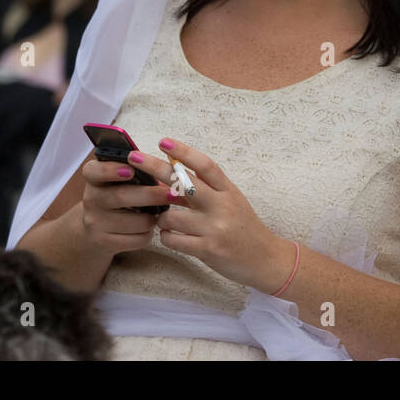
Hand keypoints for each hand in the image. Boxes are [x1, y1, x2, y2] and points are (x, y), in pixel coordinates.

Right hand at [78, 156, 162, 252]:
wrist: (96, 229)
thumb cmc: (118, 198)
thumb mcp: (120, 182)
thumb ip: (138, 174)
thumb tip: (169, 174)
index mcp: (95, 178)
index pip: (94, 170)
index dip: (111, 170)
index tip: (131, 170)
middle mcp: (90, 199)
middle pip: (121, 196)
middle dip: (150, 195)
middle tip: (172, 194)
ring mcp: (94, 222)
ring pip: (133, 221)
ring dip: (152, 218)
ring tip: (159, 214)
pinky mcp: (102, 241)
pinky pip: (135, 239)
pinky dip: (148, 234)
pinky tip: (148, 229)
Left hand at [132, 138, 295, 293]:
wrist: (265, 258)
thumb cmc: (243, 227)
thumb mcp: (230, 202)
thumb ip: (205, 190)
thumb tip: (172, 174)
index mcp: (228, 191)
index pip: (205, 165)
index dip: (184, 152)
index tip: (163, 141)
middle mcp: (222, 206)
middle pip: (184, 182)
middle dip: (155, 168)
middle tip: (134, 158)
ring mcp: (214, 228)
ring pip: (171, 216)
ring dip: (161, 218)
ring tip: (166, 221)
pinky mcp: (207, 249)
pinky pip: (172, 240)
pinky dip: (166, 237)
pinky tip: (171, 236)